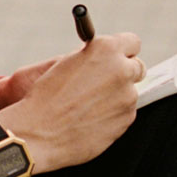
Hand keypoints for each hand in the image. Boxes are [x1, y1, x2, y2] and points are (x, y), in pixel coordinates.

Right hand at [0, 32, 141, 173]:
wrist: (39, 134)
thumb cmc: (45, 98)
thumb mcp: (65, 64)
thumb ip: (91, 56)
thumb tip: (102, 56)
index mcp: (105, 49)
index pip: (132, 42)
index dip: (122, 50)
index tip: (116, 56)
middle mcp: (121, 70)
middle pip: (137, 67)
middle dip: (124, 72)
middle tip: (105, 81)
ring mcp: (127, 96)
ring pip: (129, 92)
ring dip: (116, 95)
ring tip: (87, 105)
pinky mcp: (127, 118)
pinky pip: (124, 112)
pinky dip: (113, 114)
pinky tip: (90, 118)